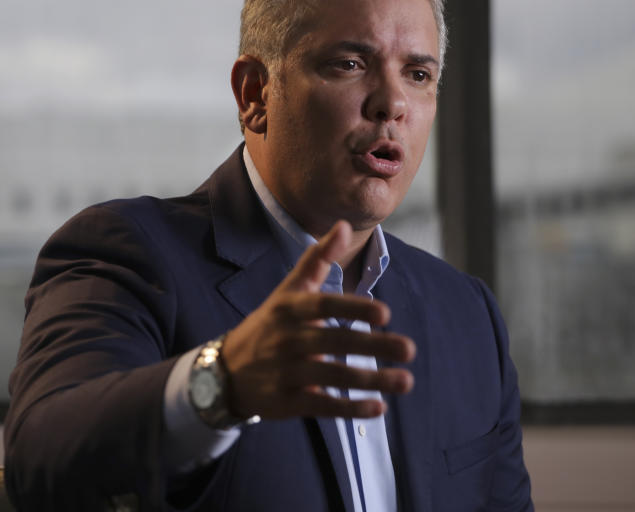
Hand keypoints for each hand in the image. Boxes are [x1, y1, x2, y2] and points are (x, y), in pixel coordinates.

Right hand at [221, 220, 415, 419]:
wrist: (225, 371)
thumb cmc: (270, 324)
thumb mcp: (288, 290)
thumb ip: (318, 258)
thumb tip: (345, 225)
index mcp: (290, 309)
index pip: (324, 306)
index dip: (354, 308)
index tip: (385, 312)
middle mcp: (287, 340)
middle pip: (334, 342)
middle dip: (373, 346)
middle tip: (410, 349)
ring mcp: (286, 373)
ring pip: (333, 377)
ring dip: (371, 380)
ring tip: (406, 380)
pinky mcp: (288, 402)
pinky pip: (322, 406)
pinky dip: (350, 408)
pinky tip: (379, 406)